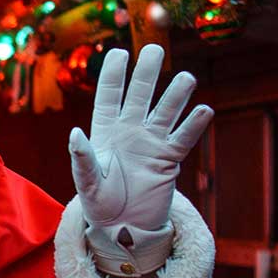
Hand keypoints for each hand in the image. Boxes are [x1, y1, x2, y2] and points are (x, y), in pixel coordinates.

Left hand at [69, 44, 212, 275]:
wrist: (123, 227)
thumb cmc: (99, 204)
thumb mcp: (87, 183)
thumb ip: (82, 158)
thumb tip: (75, 133)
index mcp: (105, 131)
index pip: (109, 95)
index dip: (113, 74)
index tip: (119, 53)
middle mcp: (129, 131)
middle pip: (140, 94)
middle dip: (147, 72)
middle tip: (155, 50)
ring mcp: (151, 142)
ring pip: (166, 111)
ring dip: (175, 95)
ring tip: (186, 79)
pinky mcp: (169, 159)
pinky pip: (183, 138)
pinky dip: (193, 125)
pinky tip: (203, 110)